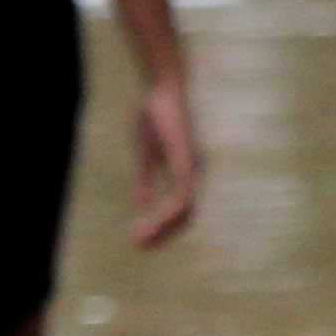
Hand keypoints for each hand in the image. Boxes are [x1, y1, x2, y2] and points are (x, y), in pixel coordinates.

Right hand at [127, 75, 202, 247]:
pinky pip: (183, 194)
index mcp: (186, 171)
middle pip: (187, 216)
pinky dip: (168, 211)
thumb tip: (142, 206)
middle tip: (140, 247)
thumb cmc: (155, 115)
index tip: (141, 239)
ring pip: (185, 210)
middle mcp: (195, 172)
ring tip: (140, 239)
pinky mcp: (187, 160)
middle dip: (163, 234)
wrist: (162, 88)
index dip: (163, 227)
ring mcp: (193, 167)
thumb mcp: (146, 154)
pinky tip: (152, 221)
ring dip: (163, 228)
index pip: (181, 209)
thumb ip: (146, 180)